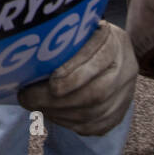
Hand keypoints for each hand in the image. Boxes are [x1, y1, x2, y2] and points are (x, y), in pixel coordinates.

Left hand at [17, 21, 136, 135]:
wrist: (113, 53)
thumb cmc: (86, 36)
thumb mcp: (80, 27)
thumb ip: (64, 37)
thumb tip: (27, 53)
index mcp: (117, 42)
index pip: (99, 60)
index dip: (74, 74)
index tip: (47, 81)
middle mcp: (126, 69)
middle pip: (96, 93)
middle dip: (57, 99)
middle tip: (28, 97)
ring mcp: (125, 94)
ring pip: (94, 113)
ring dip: (59, 113)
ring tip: (34, 106)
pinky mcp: (119, 114)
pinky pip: (95, 126)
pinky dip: (69, 123)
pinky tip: (50, 115)